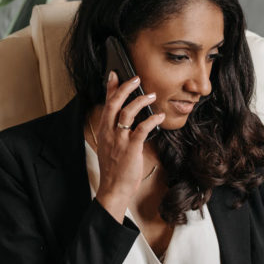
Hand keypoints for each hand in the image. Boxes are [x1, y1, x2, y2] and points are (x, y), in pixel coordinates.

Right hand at [92, 71, 165, 221]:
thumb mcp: (110, 147)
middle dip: (125, 88)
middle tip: (136, 78)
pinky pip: (142, 129)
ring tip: (152, 95)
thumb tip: (126, 121)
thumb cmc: (114, 169)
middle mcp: (109, 132)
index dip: (110, 88)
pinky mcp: (131, 148)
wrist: (113, 189)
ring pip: (127, 112)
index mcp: (103, 131)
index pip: (106, 104)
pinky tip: (159, 116)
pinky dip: (152, 120)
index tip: (114, 74)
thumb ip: (115, 132)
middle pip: (114, 103)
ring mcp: (119, 140)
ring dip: (140, 101)